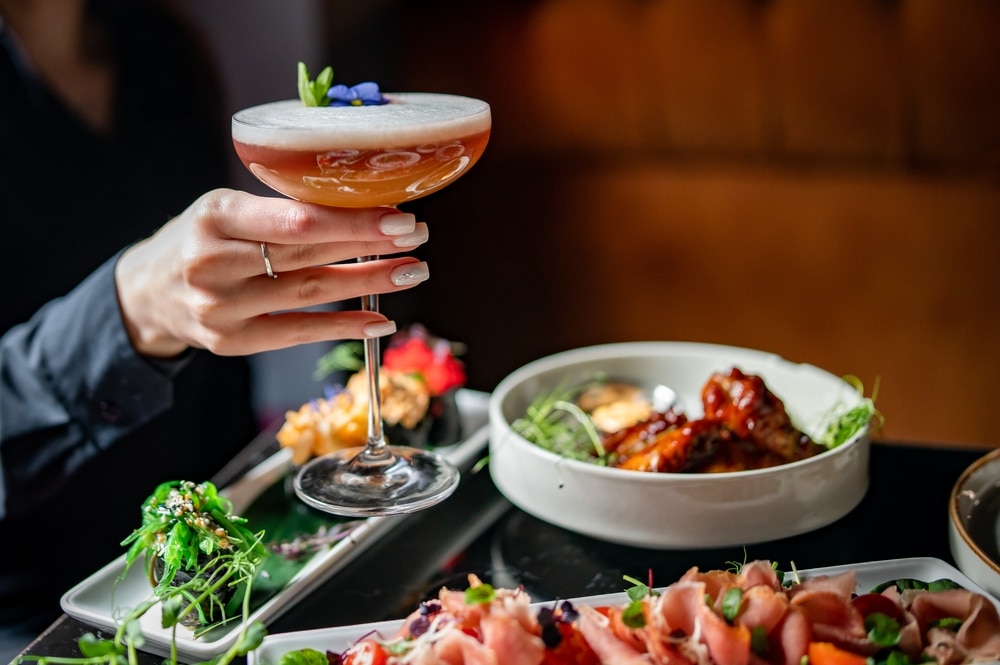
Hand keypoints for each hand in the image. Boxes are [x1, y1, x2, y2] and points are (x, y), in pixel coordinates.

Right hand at [115, 189, 430, 357]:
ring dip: (369, 284)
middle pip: (309, 254)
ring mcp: (221, 308)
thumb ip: (279, 208)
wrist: (146, 292)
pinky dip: (344, 327)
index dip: (354, 221)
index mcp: (214, 215)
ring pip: (311, 292)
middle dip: (372, 247)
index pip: (297, 220)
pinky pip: (299, 333)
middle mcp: (214, 262)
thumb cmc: (198, 238)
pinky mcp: (232, 342)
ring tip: (411, 272)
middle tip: (417, 239)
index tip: (399, 218)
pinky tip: (381, 320)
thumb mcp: (224, 207)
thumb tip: (364, 207)